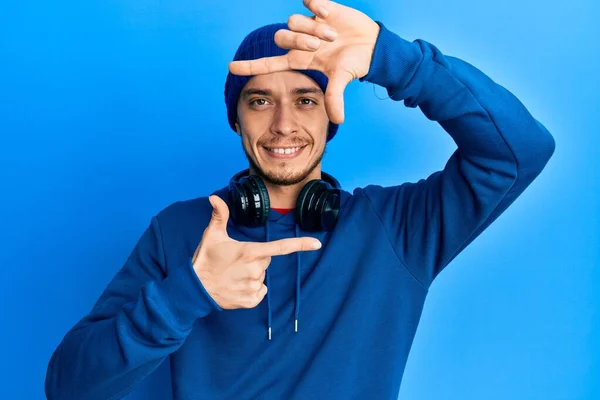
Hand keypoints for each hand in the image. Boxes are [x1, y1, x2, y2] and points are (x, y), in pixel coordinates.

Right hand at [192, 195, 321, 309]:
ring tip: (233, 275)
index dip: (300, 245)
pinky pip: (260, 292)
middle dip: (255, 260)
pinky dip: (251, 290)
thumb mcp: (212, 236)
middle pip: (266, 261)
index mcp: (250, 252)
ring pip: (262, 277)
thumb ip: (219, 215)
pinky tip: (236, 287)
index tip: (317, 244)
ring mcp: (253, 286)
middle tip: (236, 262)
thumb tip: (214, 197)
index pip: (281, 247)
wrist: (195, 290)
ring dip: (251, 275)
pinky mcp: (251, 300)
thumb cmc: (205, 260)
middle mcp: (255, 270)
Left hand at [228, 0, 379, 124]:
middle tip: (320, 45)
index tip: (230, 67)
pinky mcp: (320, 8)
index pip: (269, 64)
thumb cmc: (353, 64)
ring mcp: (308, 23)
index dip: (250, 66)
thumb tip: (338, 121)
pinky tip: (330, 15)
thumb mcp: (342, 79)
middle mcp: (299, 41)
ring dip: (313, 28)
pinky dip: (318, 7)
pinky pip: (308, 2)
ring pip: (293, 20)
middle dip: (299, 41)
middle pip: (281, 37)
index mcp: (300, 60)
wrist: (372, 45)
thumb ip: (335, 97)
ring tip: (333, 35)